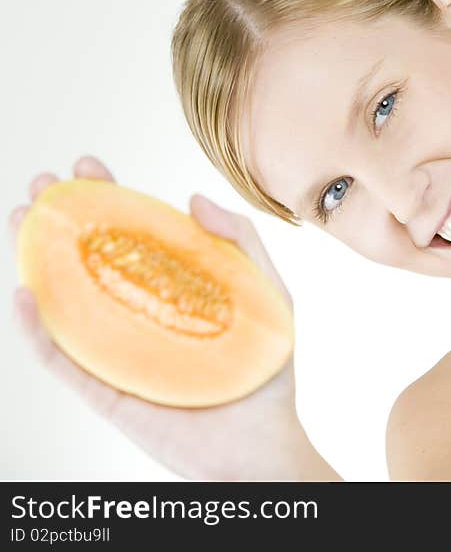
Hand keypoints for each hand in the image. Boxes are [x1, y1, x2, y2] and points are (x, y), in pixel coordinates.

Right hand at [9, 157, 303, 479]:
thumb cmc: (267, 372)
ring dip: (38, 258)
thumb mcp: (269, 294)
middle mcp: (141, 314)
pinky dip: (38, 329)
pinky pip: (64, 358)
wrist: (263, 443)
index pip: (135, 234)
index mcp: (174, 289)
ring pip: (68, 300)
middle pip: (92, 259)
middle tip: (45, 185)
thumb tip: (193, 198)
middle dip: (63, 219)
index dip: (110, 198)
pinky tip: (25, 291)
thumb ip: (242, 244)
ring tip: (22, 219)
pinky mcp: (107, 390)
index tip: (89, 165)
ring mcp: (120, 350)